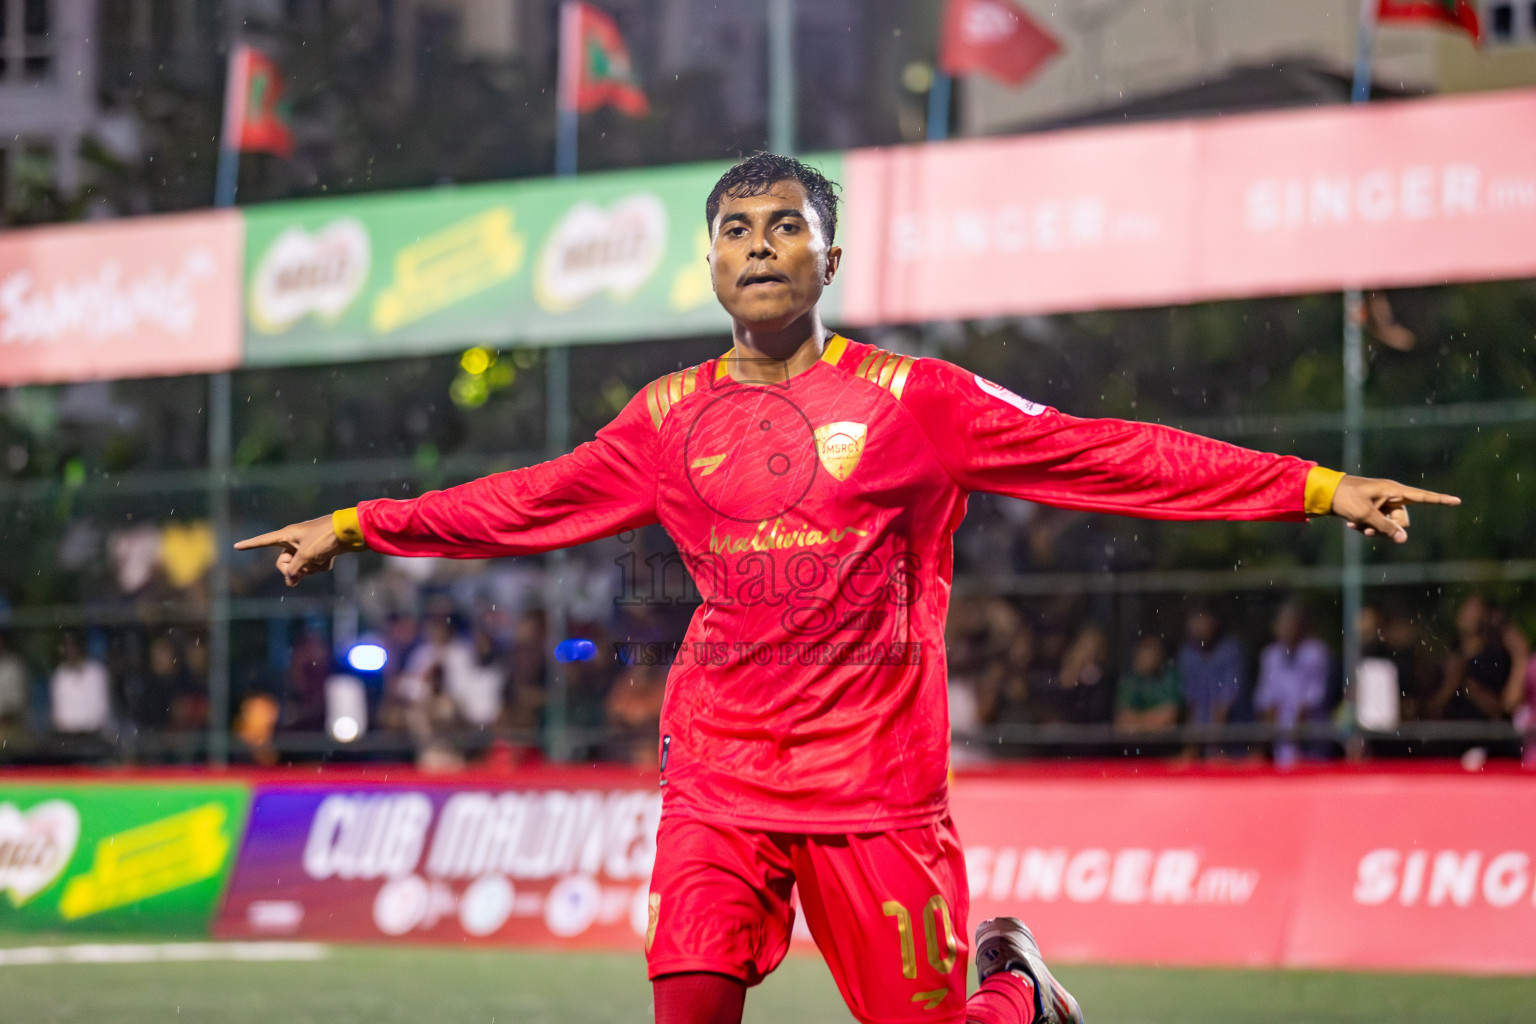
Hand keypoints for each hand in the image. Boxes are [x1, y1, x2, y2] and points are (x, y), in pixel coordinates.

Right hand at [234, 515, 345, 586]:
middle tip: (303, 568)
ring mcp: (308, 546)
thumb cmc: (324, 538)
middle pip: (284, 561)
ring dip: (311, 567)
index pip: (263, 541)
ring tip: (322, 558)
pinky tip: (330, 558)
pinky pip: (315, 565)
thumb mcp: (305, 556)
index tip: (236, 546)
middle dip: (292, 569)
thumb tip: (290, 581)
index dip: (250, 545)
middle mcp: (295, 539)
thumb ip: (294, 570)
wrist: (350, 532)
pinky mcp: (321, 551)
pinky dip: (322, 565)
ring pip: (302, 566)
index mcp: (287, 535)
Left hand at [1331, 475, 1459, 542]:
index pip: (1422, 497)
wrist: (1324, 494)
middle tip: (1368, 530)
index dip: (1440, 500)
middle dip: (1388, 529)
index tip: (1458, 501)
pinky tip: (1350, 524)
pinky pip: (1377, 525)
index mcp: (1393, 491)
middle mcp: (1391, 497)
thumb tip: (1404, 539)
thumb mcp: (1365, 514)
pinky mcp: (1372, 511)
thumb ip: (1385, 527)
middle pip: (1402, 521)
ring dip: (1374, 530)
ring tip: (1355, 525)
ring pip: (1388, 526)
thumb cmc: (1345, 498)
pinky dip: (1365, 527)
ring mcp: (1381, 504)